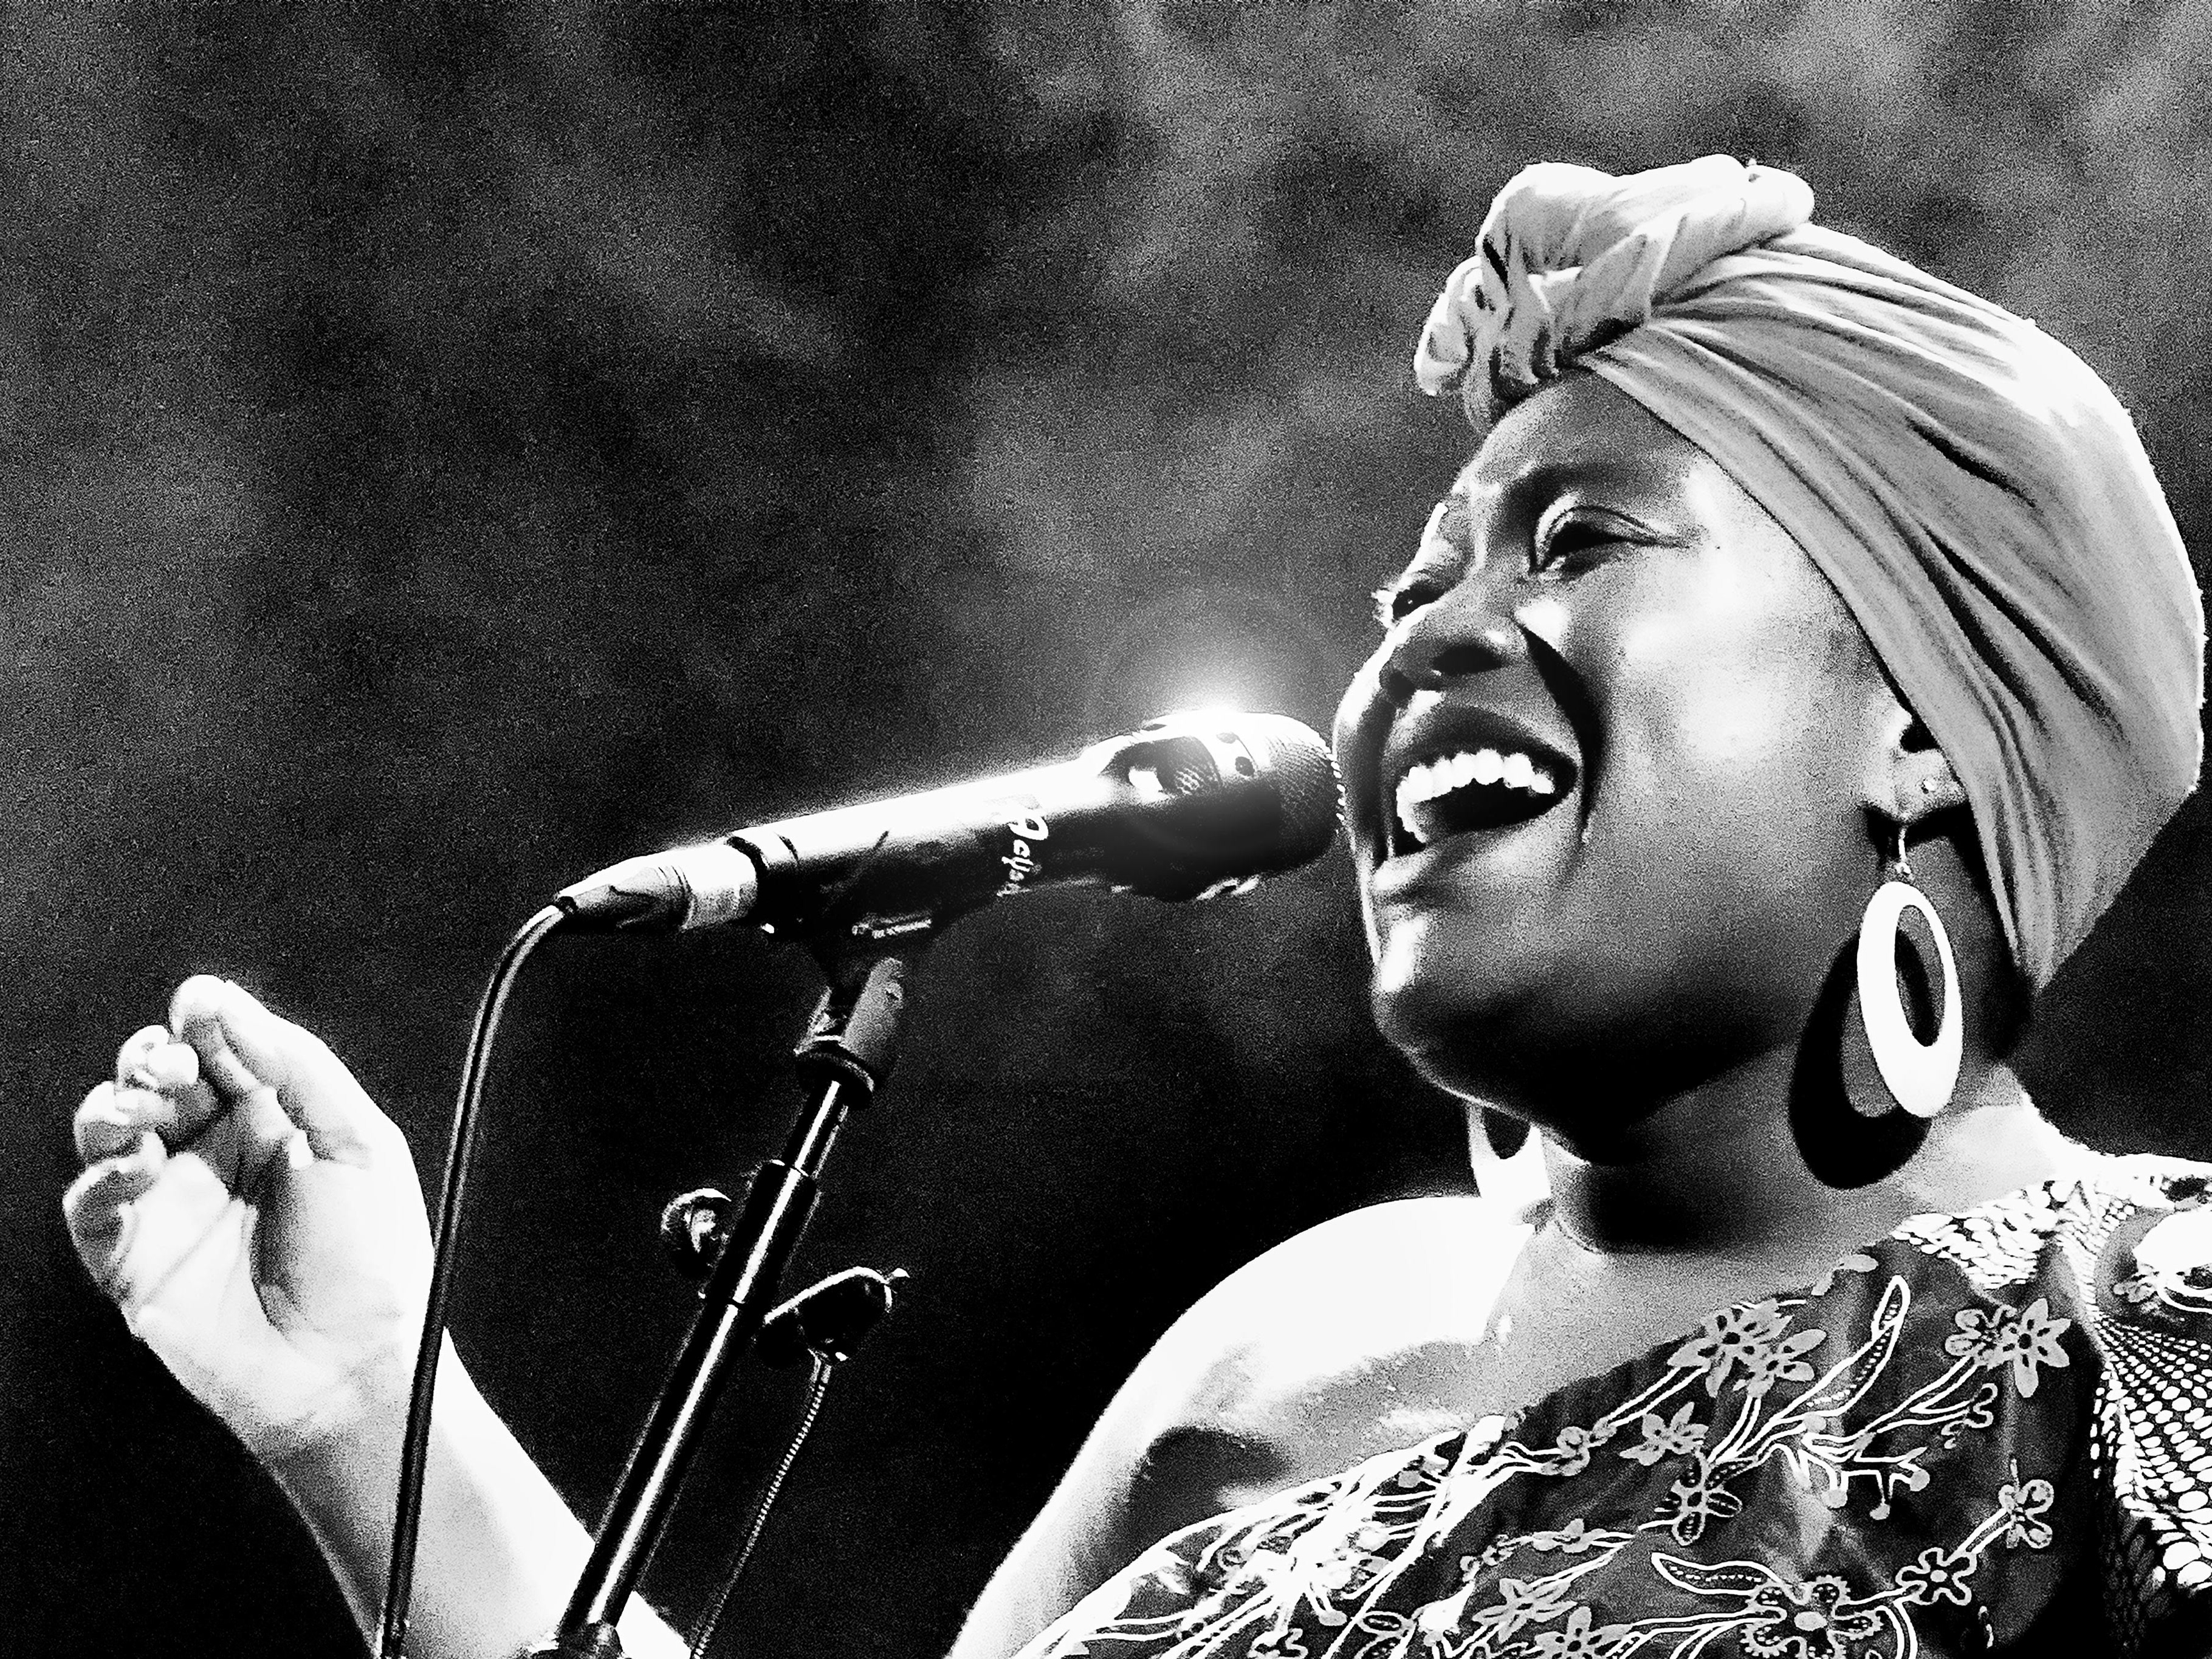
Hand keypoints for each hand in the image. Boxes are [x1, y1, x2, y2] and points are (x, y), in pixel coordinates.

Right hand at [63, 975, 432, 1465]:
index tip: (199, 1002)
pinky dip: (99, 1178)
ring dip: (115, 1106)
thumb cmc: (372, 1259)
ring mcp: (173, 1207)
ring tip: (146, 1110)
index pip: (222, 1052)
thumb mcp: (359, 1144)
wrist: (353, 1367)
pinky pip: (91, 1207)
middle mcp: (217, 1157)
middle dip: (154, 1058)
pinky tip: (133, 1168)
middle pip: (157, 1081)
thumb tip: (226, 1004)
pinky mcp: (135, 1263)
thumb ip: (298, 1067)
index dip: (205, 1020)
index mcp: (275, 1122)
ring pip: (111, 1133)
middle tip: (175, 1067)